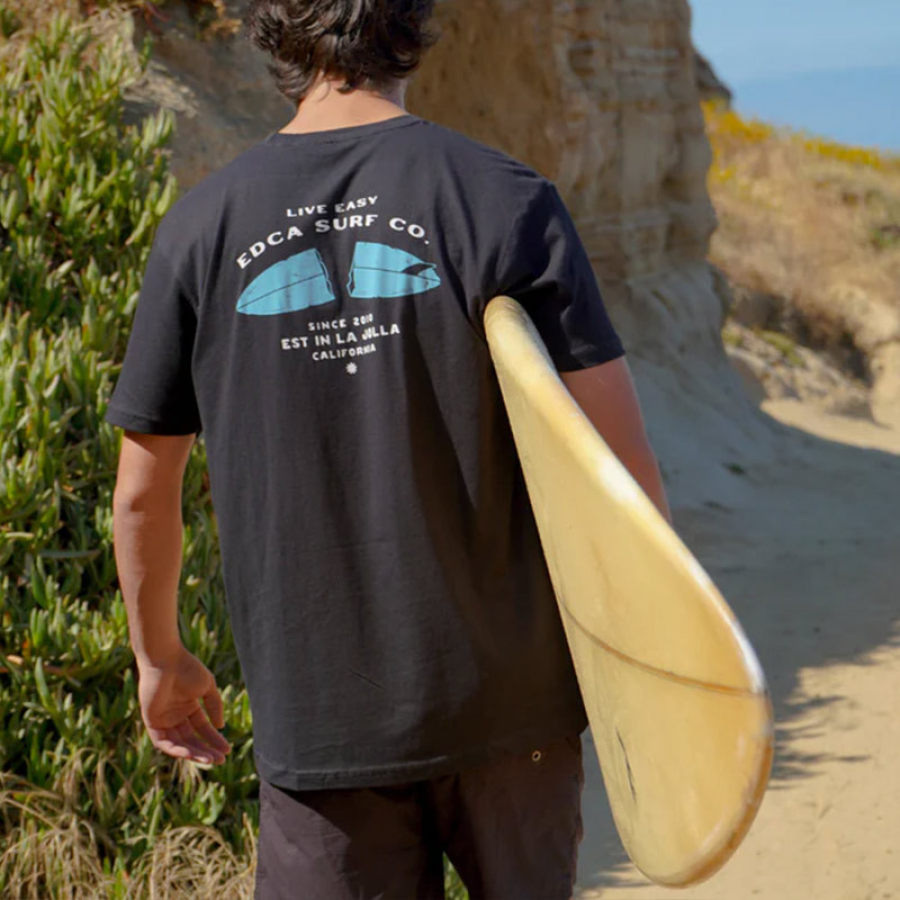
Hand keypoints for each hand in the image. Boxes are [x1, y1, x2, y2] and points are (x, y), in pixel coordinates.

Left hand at [136, 645, 231, 765]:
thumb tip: (221, 726)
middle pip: (192, 739)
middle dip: (206, 750)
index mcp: (188, 706)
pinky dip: (176, 750)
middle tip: (221, 760)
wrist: (165, 659)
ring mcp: (163, 719)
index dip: (214, 739)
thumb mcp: (208, 687)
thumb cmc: (187, 668)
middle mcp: (175, 715)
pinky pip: (163, 742)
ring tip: (210, 760)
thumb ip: (215, 706)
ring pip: (179, 744)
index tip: (227, 749)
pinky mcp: (151, 722)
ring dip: (194, 753)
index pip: (202, 728)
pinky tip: (191, 754)